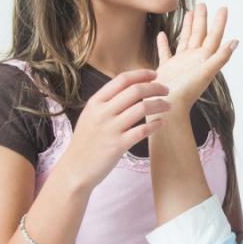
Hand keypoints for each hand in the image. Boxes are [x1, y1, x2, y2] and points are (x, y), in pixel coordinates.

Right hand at [61, 70, 169, 190]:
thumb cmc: (86, 141)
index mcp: (96, 102)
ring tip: (168, 106)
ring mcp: (110, 129)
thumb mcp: (91, 115)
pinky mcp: (117, 145)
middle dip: (156, 88)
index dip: (141, 74)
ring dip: (160, 104)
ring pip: (142, 108)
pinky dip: (155, 124)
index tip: (155, 74)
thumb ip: (108, 101)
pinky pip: (142, 131)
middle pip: (136, 91)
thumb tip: (132, 86)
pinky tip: (161, 123)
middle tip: (166, 90)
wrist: (74, 169)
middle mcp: (102, 113)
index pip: (122, 80)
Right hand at [155, 3, 237, 111]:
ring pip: (184, 40)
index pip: (214, 36)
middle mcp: (194, 60)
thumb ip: (220, 57)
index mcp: (204, 59)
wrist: (169, 109)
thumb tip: (236, 41)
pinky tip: (161, 34)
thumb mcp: (206, 72)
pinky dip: (163, 43)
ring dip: (187, 27)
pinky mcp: (167, 69)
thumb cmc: (187, 93)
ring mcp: (180, 64)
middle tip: (202, 3)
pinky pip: (165, 53)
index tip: (223, 7)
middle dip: (202, 19)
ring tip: (188, 12)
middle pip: (199, 34)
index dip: (219, 22)